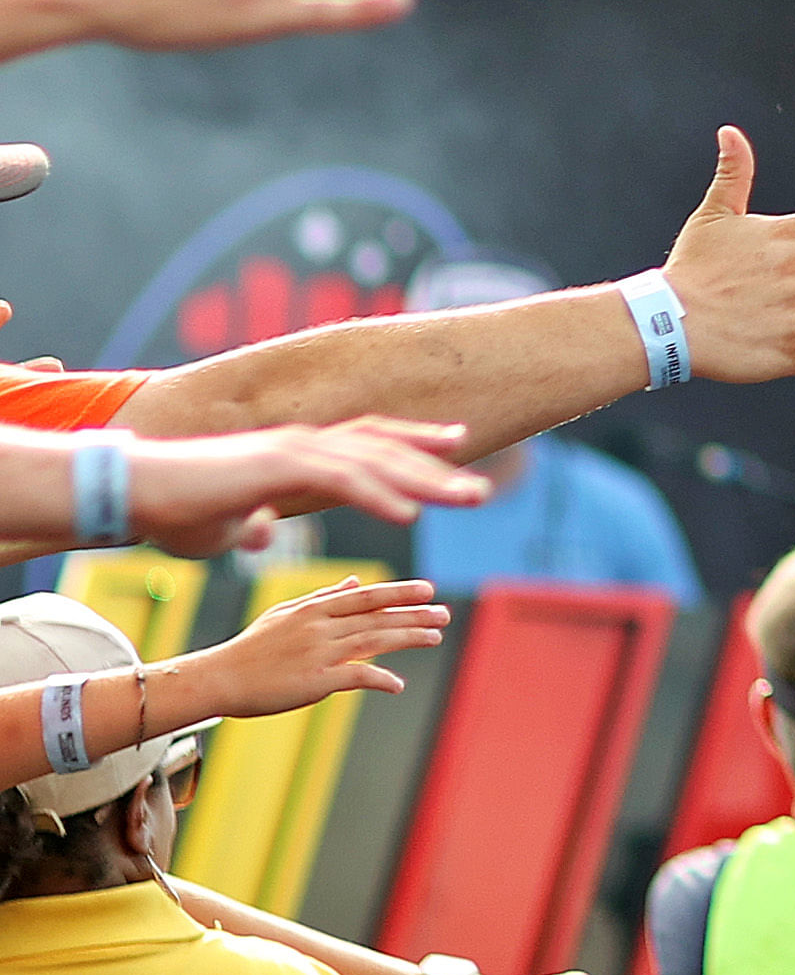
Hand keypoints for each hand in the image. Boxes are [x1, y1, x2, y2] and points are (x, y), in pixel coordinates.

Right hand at [134, 418, 483, 556]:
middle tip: (482, 491)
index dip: (414, 444)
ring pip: (375, 462)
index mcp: (295, 453)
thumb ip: (250, 527)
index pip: (369, 441)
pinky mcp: (276, 468)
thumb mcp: (226, 527)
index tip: (458, 447)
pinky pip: (340, 482)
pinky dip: (378, 496)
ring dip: (425, 481)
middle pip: (385, 450)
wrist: (132, 492)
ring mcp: (290, 451)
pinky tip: (410, 514)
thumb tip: (262, 534)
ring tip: (468, 499)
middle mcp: (301, 444)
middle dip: (437, 468)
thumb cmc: (173, 511)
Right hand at [189, 578, 445, 721]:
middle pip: (376, 617)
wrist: (219, 679)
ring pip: (373, 642)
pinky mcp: (314, 682)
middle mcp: (318, 627)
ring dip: (408, 639)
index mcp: (313, 609)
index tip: (428, 589)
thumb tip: (355, 581)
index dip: (399, 593)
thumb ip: (322, 597)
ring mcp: (317, 653)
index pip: (365, 596)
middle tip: (445, 613)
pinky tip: (397, 685)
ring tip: (435, 637)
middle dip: (414, 614)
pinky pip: (356, 677)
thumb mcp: (285, 614)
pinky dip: (380, 679)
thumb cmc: (253, 648)